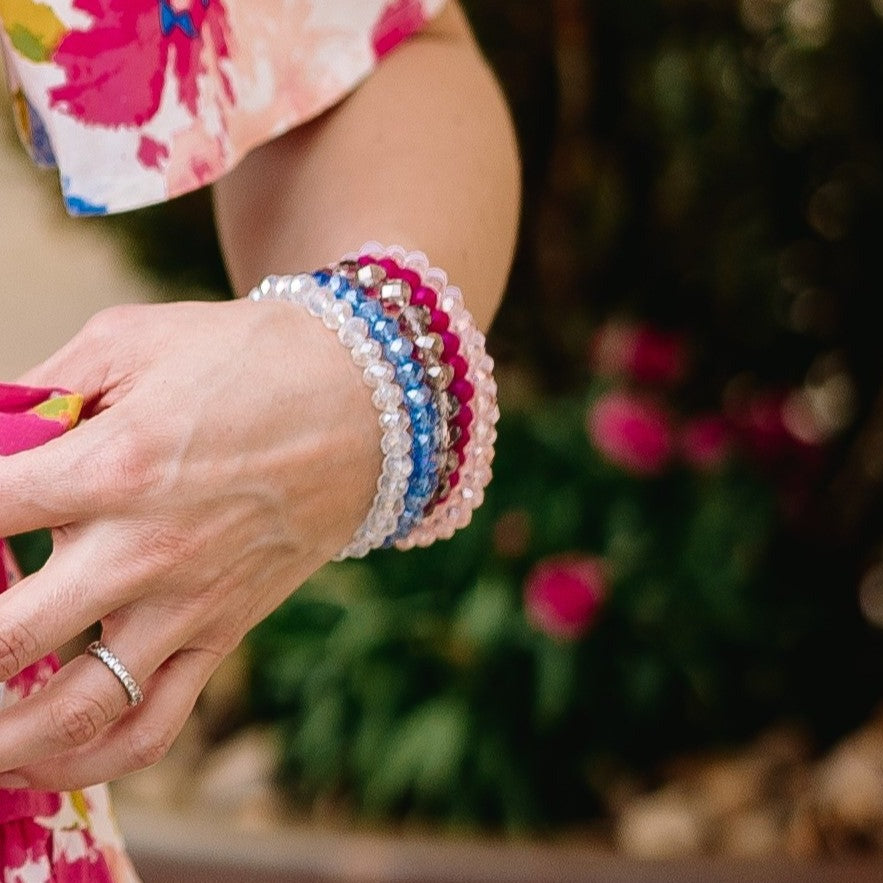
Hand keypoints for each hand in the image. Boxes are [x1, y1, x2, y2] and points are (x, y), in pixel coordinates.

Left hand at [0, 298, 379, 789]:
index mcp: (111, 465)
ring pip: (73, 711)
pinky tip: (39, 756)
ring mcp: (189, 604)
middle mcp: (144, 550)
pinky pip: (153, 723)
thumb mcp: (131, 340)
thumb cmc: (249, 360)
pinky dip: (88, 760)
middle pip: (3, 640)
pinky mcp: (224, 630)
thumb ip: (37, 389)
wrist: (366, 404)